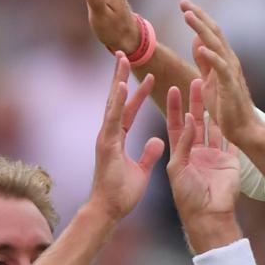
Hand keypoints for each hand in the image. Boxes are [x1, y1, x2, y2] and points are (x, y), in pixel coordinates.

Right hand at [89, 55, 163, 220]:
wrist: (108, 211)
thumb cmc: (121, 195)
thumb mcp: (141, 170)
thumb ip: (148, 154)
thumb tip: (158, 141)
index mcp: (117, 139)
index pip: (128, 110)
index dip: (135, 93)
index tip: (145, 76)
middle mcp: (109, 134)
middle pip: (117, 100)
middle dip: (120, 76)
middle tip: (124, 53)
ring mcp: (106, 138)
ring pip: (113, 104)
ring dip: (117, 80)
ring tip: (122, 59)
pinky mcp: (106, 145)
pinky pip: (114, 120)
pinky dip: (119, 102)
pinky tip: (122, 86)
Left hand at [166, 77, 238, 228]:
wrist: (209, 216)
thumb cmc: (188, 196)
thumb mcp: (178, 168)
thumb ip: (183, 143)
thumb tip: (187, 119)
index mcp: (181, 154)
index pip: (175, 124)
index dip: (174, 106)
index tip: (172, 88)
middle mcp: (198, 153)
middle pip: (196, 121)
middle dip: (195, 102)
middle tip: (197, 81)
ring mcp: (215, 157)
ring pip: (215, 127)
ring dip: (214, 110)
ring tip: (213, 90)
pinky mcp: (231, 162)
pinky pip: (233, 142)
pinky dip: (233, 128)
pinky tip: (233, 110)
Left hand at [179, 0, 260, 141]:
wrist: (243, 129)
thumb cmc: (227, 108)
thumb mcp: (210, 81)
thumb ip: (204, 62)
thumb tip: (196, 42)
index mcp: (222, 59)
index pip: (210, 33)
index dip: (198, 18)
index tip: (184, 5)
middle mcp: (229, 61)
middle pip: (213, 32)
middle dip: (198, 16)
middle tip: (183, 1)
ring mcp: (231, 72)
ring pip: (216, 44)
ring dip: (201, 29)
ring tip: (188, 15)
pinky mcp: (230, 86)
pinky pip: (220, 67)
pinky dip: (211, 56)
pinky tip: (200, 45)